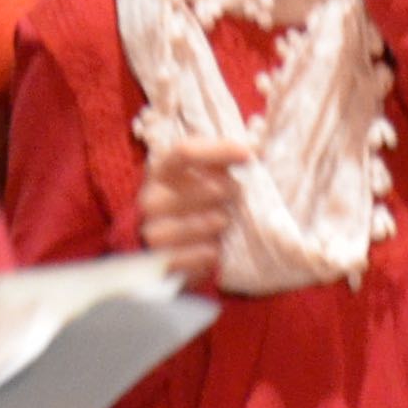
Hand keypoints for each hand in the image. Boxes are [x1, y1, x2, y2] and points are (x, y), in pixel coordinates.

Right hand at [136, 135, 246, 278]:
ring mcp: (153, 230)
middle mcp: (152, 197)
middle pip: (203, 187)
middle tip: (238, 195)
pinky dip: (207, 253)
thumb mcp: (206, 177)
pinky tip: (214, 249)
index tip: (248, 154)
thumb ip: (226, 160)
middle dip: (229, 190)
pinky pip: (194, 255)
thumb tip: (256, 145)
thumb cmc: (195, 204)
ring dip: (218, 222)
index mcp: (162, 169)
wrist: (171, 252)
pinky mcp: (161, 262)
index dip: (219, 150)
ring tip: (224, 221)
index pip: (185, 151)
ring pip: (198, 223)